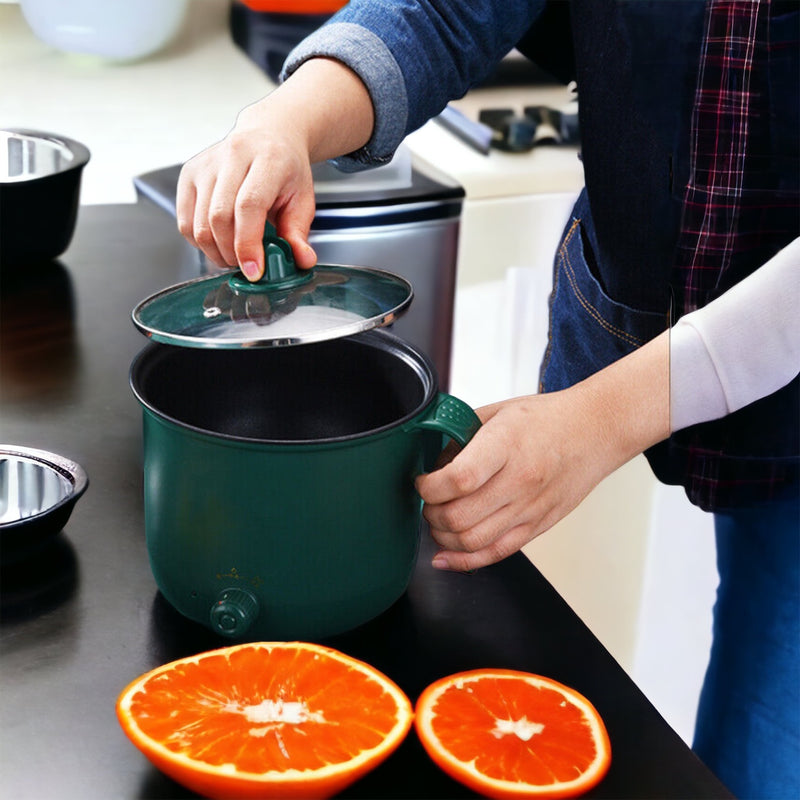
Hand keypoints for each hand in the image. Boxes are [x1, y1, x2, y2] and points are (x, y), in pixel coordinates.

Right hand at [177, 99, 317, 278]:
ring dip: (216, 252)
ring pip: (200, 224)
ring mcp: (206, 164)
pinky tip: (219, 241)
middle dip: (232, 253)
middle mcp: (233, 156)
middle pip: (219, 218)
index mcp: (268, 159)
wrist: (269, 136)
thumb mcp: (303, 200)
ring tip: (235, 255)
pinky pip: (185, 221)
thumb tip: (302, 260)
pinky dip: (200, 242)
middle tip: (248, 265)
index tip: (254, 270)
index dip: (248, 244)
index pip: (248, 206)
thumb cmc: (286, 169)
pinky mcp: (188, 174)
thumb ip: (299, 233)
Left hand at [416, 332, 669, 571]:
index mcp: (506, 445)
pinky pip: (496, 553)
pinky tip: (446, 557)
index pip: (458, 479)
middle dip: (430, 513)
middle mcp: (520, 480)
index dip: (429, 487)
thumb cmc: (546, 419)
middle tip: (428, 501)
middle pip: (459, 516)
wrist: (595, 430)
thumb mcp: (497, 413)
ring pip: (472, 541)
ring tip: (438, 521)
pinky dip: (464, 561)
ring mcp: (530, 508)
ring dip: (442, 536)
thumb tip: (432, 464)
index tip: (422, 481)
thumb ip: (460, 437)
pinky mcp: (538, 526)